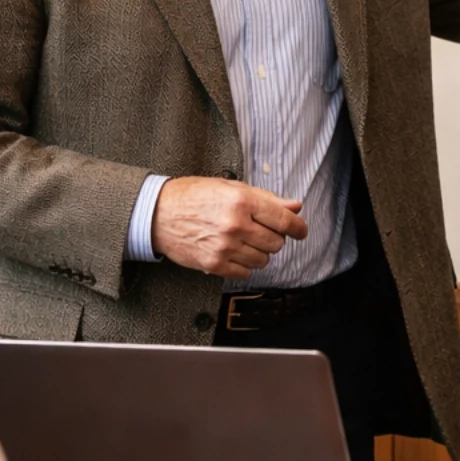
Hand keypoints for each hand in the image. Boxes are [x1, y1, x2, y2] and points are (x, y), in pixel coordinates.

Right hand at [153, 176, 307, 278]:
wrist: (158, 214)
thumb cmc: (194, 196)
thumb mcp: (230, 187)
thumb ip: (266, 198)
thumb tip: (295, 206)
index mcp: (242, 201)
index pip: (284, 220)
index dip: (298, 227)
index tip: (301, 231)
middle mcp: (235, 225)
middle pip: (276, 243)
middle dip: (274, 238)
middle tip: (260, 231)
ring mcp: (225, 247)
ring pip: (263, 260)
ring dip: (259, 253)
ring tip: (243, 241)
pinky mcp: (214, 264)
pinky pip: (245, 273)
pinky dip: (244, 265)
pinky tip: (233, 253)